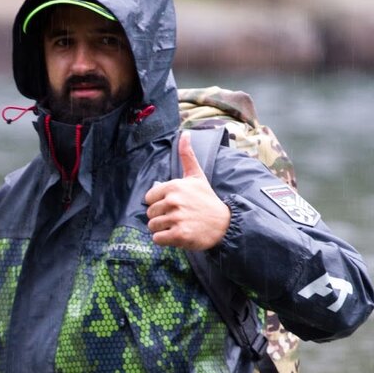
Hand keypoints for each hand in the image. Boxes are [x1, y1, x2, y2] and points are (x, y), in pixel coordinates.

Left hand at [144, 131, 230, 250]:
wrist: (224, 224)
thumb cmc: (207, 200)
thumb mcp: (197, 176)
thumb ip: (187, 155)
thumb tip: (185, 133)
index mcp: (175, 186)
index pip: (149, 198)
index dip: (159, 203)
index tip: (173, 205)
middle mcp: (174, 201)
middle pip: (150, 213)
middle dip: (160, 217)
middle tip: (177, 217)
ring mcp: (176, 218)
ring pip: (152, 226)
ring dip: (162, 229)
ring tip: (177, 226)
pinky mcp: (179, 235)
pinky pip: (157, 239)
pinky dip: (165, 240)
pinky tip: (177, 235)